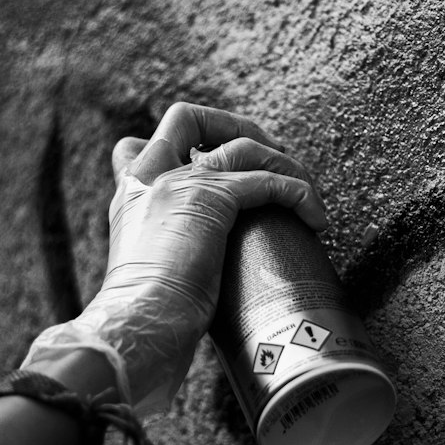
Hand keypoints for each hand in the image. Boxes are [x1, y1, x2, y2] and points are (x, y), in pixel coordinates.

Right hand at [23, 103, 326, 414]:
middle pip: (187, 116)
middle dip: (234, 127)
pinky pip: (269, 179)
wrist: (135, 327)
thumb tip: (189, 283)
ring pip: (243, 145)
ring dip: (285, 164)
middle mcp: (147, 178)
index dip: (180, 147)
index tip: (213, 169)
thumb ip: (162, 259)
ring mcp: (179, 183)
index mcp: (129, 197)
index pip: (139, 145)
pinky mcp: (211, 198)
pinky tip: (315, 219)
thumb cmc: (142, 320)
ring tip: (308, 197)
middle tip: (268, 162)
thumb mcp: (144, 277)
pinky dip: (300, 193)